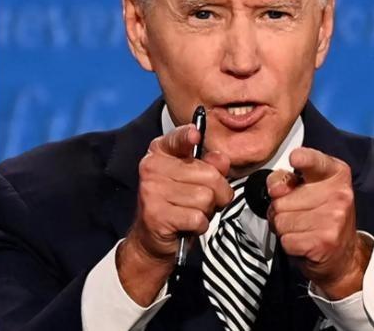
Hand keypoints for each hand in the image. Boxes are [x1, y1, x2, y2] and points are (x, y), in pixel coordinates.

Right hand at [117, 124, 232, 304]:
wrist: (151, 239)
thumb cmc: (176, 204)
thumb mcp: (195, 180)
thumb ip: (211, 165)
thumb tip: (221, 159)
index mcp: (161, 152)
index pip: (178, 138)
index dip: (188, 135)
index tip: (195, 134)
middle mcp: (152, 167)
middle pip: (209, 174)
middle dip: (218, 192)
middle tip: (205, 200)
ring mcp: (152, 190)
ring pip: (206, 197)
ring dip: (208, 210)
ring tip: (194, 212)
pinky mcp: (156, 214)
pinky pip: (197, 217)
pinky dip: (200, 225)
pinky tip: (189, 224)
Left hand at [266, 147, 372, 299]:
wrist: (344, 254)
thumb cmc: (323, 215)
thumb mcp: (308, 188)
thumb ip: (286, 178)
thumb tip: (276, 188)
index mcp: (336, 173)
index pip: (313, 160)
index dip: (301, 159)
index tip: (295, 159)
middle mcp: (339, 194)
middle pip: (281, 197)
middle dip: (280, 208)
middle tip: (297, 213)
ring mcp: (333, 218)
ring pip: (280, 220)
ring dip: (283, 227)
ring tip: (301, 227)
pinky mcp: (325, 241)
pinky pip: (286, 240)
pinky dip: (288, 243)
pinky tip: (303, 241)